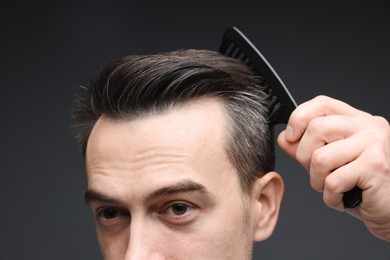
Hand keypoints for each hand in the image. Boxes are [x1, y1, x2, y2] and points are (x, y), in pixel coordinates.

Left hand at [277, 95, 389, 241]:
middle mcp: (367, 126)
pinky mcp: (375, 165)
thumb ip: (305, 148)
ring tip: (334, 188)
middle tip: (319, 174)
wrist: (389, 209)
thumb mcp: (328, 163)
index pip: (321, 103)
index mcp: (355, 120)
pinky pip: (333, 181)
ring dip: (318, 181)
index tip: (291, 137)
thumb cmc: (361, 185)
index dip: (298, 118)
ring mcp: (374, 143)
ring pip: (320, 157)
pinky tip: (345, 198)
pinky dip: (332, 197)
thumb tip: (284, 138)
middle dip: (305, 157)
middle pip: (316, 128)